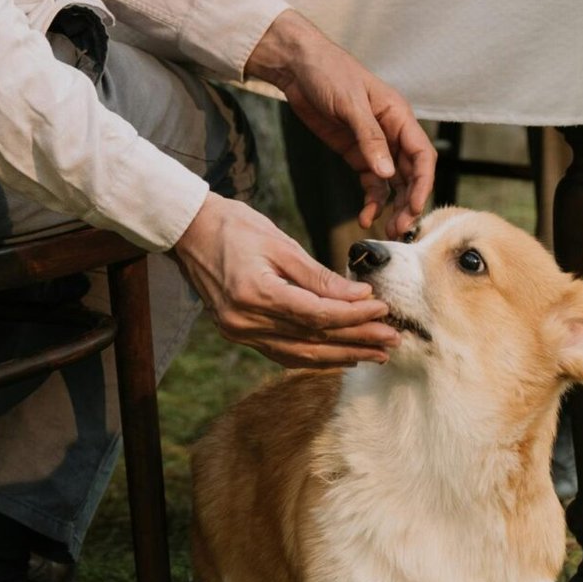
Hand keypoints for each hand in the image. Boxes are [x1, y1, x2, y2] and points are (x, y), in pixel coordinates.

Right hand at [172, 194, 400, 368]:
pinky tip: (340, 356)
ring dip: (341, 355)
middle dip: (356, 341)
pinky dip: (314, 356)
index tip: (384, 310)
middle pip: (313, 339)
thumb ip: (318, 275)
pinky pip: (282, 353)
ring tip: (376, 354)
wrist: (189, 231)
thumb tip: (358, 295)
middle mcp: (245, 321)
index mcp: (255, 293)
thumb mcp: (279, 242)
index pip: (317, 315)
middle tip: (393, 340)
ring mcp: (239, 332)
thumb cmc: (234, 225)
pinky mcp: (239, 334)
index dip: (354, 316)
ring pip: (300, 353)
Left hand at [246, 9, 433, 238]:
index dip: (423, 183)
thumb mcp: (350, 103)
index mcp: (398, 115)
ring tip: (385, 231)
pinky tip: (365, 216)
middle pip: (411, 173)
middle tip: (400, 228)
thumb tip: (388, 173)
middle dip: (409, 201)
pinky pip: (370, 181)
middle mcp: (391, 132)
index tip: (415, 207)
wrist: (297, 65)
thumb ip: (370, 138)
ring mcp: (373, 144)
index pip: (422, 154)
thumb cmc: (328, 71)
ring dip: (392, 206)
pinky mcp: (354, 152)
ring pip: (392, 181)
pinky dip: (371, 200)